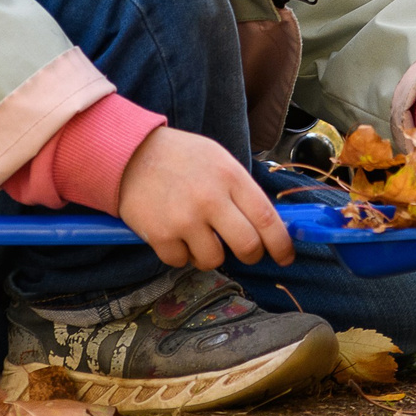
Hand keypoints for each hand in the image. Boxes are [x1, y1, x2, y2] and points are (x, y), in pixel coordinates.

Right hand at [115, 128, 293, 268]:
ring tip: (199, 235)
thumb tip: (269, 223)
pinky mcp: (160, 235)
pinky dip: (181, 254)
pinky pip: (181, 262)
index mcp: (230, 176)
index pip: (266, 218)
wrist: (129, 153)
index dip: (281, 243)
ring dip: (211, 254)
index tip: (285, 256)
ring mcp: (185, 219)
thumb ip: (242, 189)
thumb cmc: (180, 157)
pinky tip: (175, 234)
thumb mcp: (218, 159)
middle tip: (246, 252)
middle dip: (251, 255)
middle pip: (247, 245)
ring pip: (214, 259)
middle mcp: (210, 199)